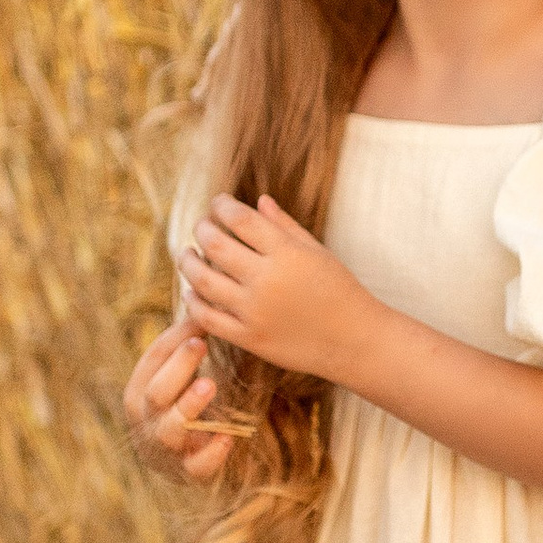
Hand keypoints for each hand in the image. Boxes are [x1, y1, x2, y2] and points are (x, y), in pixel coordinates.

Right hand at [123, 316, 229, 484]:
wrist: (174, 461)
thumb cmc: (179, 404)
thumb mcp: (176, 375)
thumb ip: (185, 346)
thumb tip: (205, 302)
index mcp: (139, 391)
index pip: (151, 363)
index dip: (172, 343)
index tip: (198, 325)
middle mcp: (147, 420)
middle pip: (156, 393)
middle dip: (177, 368)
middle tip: (200, 346)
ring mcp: (166, 448)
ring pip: (170, 429)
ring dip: (189, 406)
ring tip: (210, 386)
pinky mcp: (187, 472)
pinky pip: (196, 467)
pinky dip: (211, 455)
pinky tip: (227, 439)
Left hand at [179, 194, 374, 383]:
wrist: (354, 341)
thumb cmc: (340, 290)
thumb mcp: (317, 252)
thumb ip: (285, 226)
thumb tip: (258, 200)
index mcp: (287, 253)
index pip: (241, 219)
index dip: (222, 206)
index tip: (218, 203)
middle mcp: (267, 281)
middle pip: (215, 245)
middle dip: (202, 229)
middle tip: (202, 226)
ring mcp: (255, 312)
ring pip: (203, 280)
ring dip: (188, 262)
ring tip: (188, 254)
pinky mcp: (249, 338)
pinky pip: (207, 317)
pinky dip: (193, 301)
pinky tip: (192, 291)